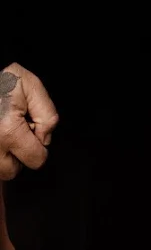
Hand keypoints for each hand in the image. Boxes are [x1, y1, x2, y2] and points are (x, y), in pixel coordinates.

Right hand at [0, 64, 57, 179]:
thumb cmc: (4, 79)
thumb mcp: (33, 87)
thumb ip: (47, 114)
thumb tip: (45, 137)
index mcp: (8, 131)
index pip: (36, 159)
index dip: (41, 145)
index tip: (34, 129)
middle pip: (13, 170)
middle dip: (20, 155)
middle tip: (18, 132)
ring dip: (5, 156)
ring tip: (6, 132)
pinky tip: (0, 134)